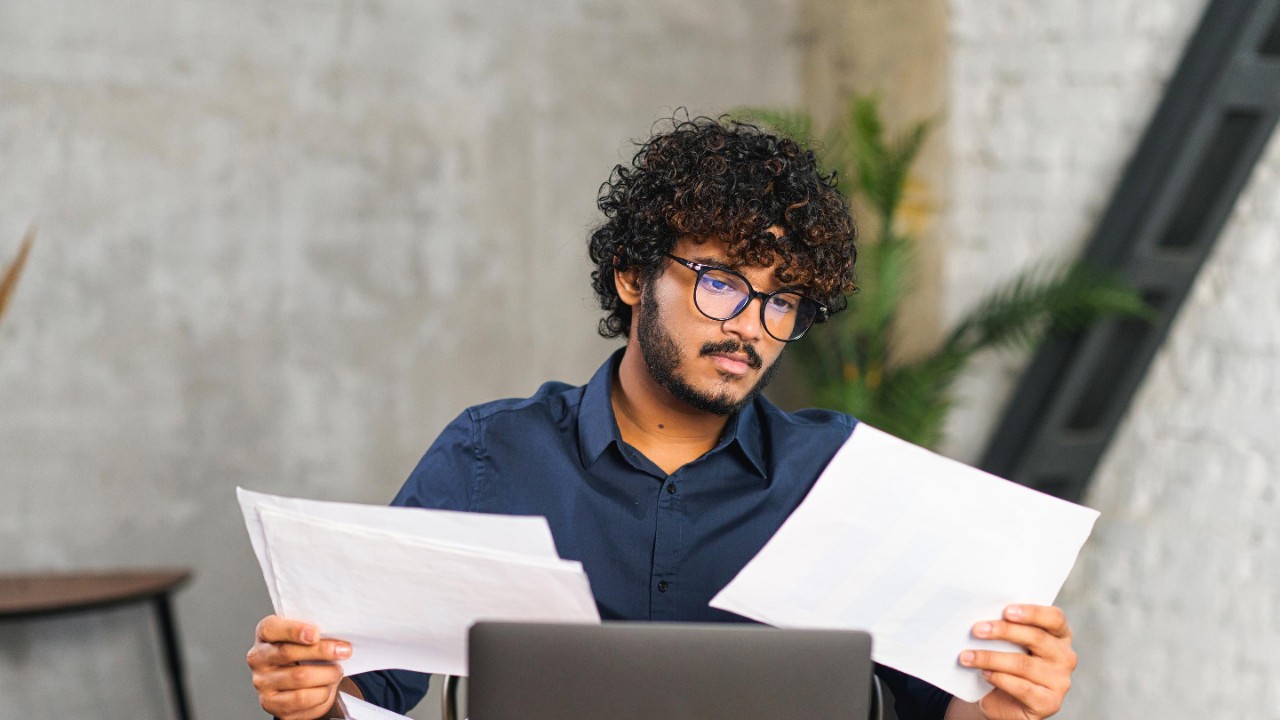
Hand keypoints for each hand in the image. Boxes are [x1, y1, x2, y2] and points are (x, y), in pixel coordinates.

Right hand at [247, 615, 351, 719]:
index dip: (293, 630)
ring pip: (299, 677)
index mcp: (265, 634)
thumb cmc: (305, 652)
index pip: (271, 628)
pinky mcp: (271, 704)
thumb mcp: (307, 637)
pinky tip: (327, 687)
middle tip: (344, 651)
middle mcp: (258, 658)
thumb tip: (338, 639)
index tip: (316, 633)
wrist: (301, 682)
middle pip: (288, 652)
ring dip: (326, 674)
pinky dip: (321, 693)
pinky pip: (301, 699)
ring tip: (337, 671)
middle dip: (321, 651)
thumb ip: (315, 633)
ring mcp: (262, 682)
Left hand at [958, 605, 1076, 719]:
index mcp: (1060, 635)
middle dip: (1003, 631)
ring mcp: (1059, 681)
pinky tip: (984, 674)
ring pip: (1023, 664)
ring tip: (968, 656)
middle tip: (977, 630)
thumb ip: (1007, 630)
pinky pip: (1022, 688)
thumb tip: (984, 619)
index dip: (1032, 613)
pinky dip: (999, 679)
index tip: (1006, 611)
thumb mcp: (1011, 644)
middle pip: (1036, 638)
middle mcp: (1065, 657)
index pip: (1054, 618)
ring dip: (991, 658)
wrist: (1006, 703)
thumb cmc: (1008, 665)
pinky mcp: (1049, 702)